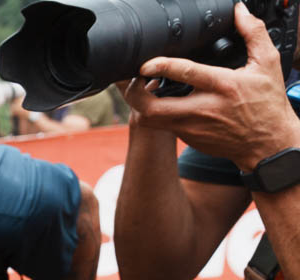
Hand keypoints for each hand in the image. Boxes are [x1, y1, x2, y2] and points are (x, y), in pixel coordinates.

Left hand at [127, 4, 299, 166]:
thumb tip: (240, 12)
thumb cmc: (267, 103)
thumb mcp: (267, 64)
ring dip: (141, 103)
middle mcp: (203, 109)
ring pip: (152, 120)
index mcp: (222, 86)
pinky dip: (158, 112)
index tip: (145, 64)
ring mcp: (192, 128)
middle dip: (134, 93)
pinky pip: (164, 125)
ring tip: (143, 86)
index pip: (185, 74)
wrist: (268, 143)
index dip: (161, 67)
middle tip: (134, 78)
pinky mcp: (188, 139)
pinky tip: (161, 100)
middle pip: (152, 107)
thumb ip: (254, 34)